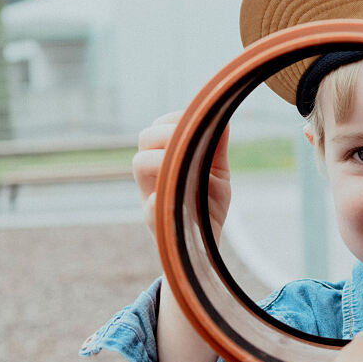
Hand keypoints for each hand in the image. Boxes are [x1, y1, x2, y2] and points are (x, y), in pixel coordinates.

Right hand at [132, 111, 230, 240]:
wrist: (206, 243)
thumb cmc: (208, 206)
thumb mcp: (217, 173)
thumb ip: (217, 148)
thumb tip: (222, 118)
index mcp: (163, 160)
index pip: (156, 128)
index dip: (172, 119)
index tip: (193, 122)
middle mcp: (152, 175)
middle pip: (145, 138)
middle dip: (168, 132)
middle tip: (189, 140)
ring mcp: (150, 196)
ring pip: (140, 162)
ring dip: (164, 156)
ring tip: (186, 161)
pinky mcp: (155, 220)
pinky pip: (151, 204)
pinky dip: (162, 196)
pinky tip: (179, 192)